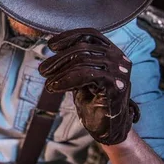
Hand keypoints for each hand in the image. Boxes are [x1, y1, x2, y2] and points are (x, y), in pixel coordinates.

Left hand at [39, 28, 139, 144]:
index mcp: (112, 52)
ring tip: (48, 82)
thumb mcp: (82, 76)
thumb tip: (55, 49)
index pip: (90, 34)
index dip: (69, 36)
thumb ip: (75, 62)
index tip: (51, 44)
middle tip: (43, 70)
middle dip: (59, 59)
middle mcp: (119, 58)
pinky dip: (65, 80)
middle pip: (83, 48)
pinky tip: (55, 87)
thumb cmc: (94, 102)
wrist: (108, 128)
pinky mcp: (116, 84)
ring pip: (82, 60)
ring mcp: (119, 71)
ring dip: (59, 71)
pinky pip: (85, 74)